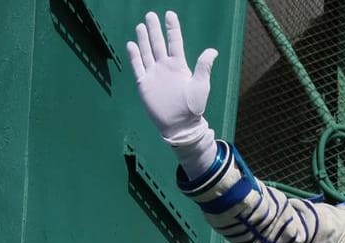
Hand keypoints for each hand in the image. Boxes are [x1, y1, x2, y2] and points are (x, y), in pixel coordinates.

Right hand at [126, 11, 218, 174]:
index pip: (174, 42)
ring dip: (143, 39)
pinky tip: (131, 45)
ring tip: (141, 26)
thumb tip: (213, 51)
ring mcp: (154, 74)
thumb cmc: (193, 108)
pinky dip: (134, 56)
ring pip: (146, 52)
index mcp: (179, 65)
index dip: (172, 28)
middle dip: (154, 29)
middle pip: (157, 43)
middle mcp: (165, 67)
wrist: (179, 126)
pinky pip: (137, 67)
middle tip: (150, 14)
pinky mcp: (144, 84)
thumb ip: (203, 67)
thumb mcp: (200, 86)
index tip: (170, 14)